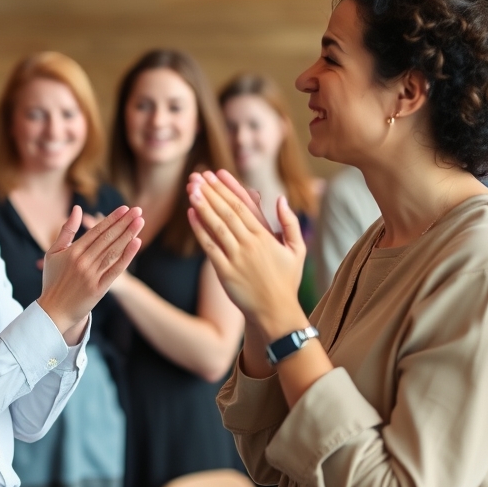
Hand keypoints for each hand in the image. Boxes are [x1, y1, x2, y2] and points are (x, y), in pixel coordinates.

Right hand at [39, 205, 144, 336]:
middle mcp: (83, 261)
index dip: (112, 219)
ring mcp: (91, 275)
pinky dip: (126, 256)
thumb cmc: (53, 279)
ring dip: (128, 235)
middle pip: (108, 238)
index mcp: (73, 251)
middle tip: (138, 210)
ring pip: (113, 251)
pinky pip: (115, 269)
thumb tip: (76, 208)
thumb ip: (66, 230)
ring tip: (140, 222)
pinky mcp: (99, 288)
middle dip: (124, 223)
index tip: (125, 209)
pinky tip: (137, 243)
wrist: (53, 310)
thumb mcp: (54, 252)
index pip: (97, 231)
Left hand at [187, 170, 305, 340]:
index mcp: (265, 236)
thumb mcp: (297, 250)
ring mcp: (236, 257)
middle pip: (226, 211)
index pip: (242, 206)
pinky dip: (199, 230)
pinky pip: (209, 247)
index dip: (227, 188)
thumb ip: (290, 223)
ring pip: (216, 225)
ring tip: (191, 188)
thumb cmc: (287, 280)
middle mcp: (249, 244)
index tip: (215, 174)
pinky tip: (190, 215)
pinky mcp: (225, 272)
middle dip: (211, 191)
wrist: (275, 312)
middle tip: (197, 175)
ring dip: (202, 205)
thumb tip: (281, 198)